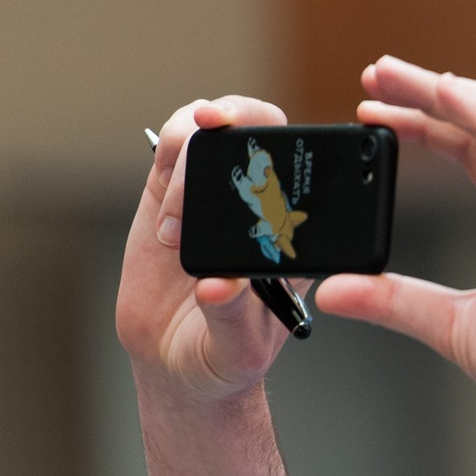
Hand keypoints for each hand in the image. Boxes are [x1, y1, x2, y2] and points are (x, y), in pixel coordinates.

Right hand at [118, 97, 296, 405]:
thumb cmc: (223, 357)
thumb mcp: (236, 347)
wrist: (175, 361)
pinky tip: (164, 199)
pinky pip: (174, 146)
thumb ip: (229, 316)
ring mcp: (217, 191)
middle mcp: (262, 202)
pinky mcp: (171, 191)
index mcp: (297, 235)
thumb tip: (216, 285)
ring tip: (174, 222)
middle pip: (262, 128)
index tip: (271, 144)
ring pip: (214, 127)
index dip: (300, 143)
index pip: (311, 171)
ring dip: (192, 145)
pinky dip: (168, 150)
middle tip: (211, 124)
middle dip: (237, 114)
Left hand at [314, 58, 475, 471]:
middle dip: (427, 91)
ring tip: (388, 74)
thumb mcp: (452, 327)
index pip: (474, 149)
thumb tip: (333, 291)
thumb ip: (395, 301)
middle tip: (371, 73)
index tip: (374, 112)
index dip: (426, 123)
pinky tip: (441, 93)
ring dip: (442, 90)